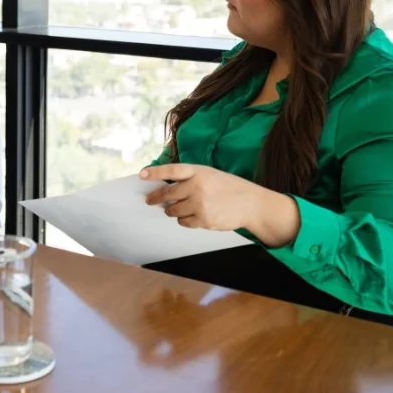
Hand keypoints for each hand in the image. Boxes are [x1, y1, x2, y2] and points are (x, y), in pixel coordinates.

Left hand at [140, 163, 300, 245]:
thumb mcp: (210, 175)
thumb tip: (166, 189)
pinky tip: (192, 215)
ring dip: (172, 210)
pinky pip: (184, 222)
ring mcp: (200, 204)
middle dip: (156, 198)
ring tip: (176, 208)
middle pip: (168, 194)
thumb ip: (190, 179)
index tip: (141, 174)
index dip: (155, 172)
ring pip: (174, 210)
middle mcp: (198, 187)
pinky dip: (184, 220)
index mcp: (199, 172)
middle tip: (149, 200)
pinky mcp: (203, 220)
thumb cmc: (228, 187)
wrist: (251, 204)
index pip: (172, 170)